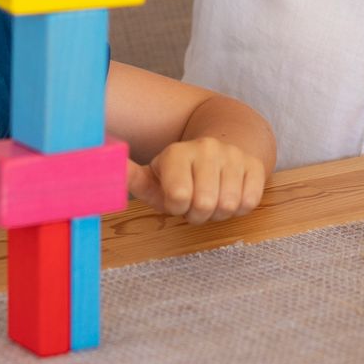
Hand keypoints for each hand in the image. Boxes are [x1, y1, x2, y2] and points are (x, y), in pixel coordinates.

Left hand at [125, 136, 265, 223]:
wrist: (222, 148)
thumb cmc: (181, 175)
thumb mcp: (154, 178)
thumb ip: (132, 178)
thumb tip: (108, 167)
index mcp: (177, 153)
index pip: (178, 197)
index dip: (177, 208)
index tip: (176, 200)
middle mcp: (206, 148)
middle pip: (205, 205)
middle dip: (198, 214)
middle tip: (195, 204)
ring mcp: (233, 155)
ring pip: (229, 205)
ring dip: (219, 213)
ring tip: (212, 199)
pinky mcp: (255, 164)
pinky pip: (249, 201)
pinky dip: (239, 208)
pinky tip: (230, 195)